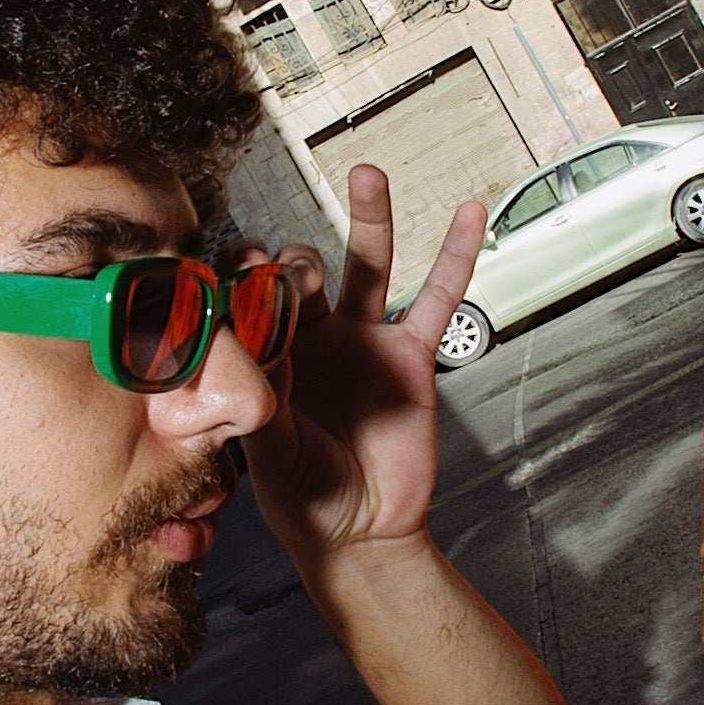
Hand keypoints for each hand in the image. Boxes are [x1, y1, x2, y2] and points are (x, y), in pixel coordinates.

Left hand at [245, 166, 482, 570]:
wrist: (361, 532)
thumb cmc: (303, 497)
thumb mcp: (268, 449)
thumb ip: (260, 396)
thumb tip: (249, 339)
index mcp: (266, 352)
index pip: (248, 295)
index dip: (240, 278)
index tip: (236, 274)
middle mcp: (312, 335)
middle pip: (301, 269)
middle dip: (294, 264)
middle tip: (292, 281)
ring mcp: (363, 340)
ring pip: (366, 264)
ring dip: (368, 217)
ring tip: (367, 172)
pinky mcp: (411, 354)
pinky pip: (437, 297)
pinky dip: (455, 256)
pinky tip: (467, 214)